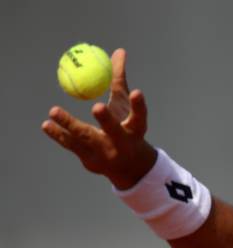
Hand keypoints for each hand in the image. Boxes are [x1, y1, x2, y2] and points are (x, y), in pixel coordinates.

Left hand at [42, 48, 156, 189]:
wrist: (127, 167)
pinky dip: (59, 134)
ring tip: (54, 111)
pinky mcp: (90, 161)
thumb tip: (119, 51)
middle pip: (114, 131)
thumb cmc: (126, 127)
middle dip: (106, 120)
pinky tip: (47, 124)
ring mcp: (105, 154)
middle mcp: (122, 143)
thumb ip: (118, 80)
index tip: (136, 91)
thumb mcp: (123, 106)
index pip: (140, 116)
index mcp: (135, 130)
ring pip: (87, 138)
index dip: (139, 106)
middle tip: (97, 106)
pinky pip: (72, 145)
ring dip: (70, 125)